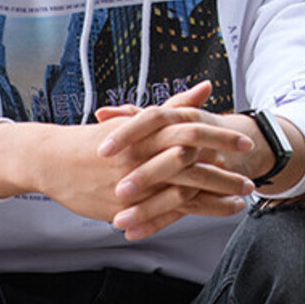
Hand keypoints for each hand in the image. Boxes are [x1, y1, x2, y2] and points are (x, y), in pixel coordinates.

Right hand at [0, 83, 252, 237]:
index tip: (246, 145)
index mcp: (147, 132)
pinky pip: (162, 214)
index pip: (191, 132)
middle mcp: (143, 156)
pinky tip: (208, 216)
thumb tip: (207, 87)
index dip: (220, 139)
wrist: (53, 160)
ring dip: (215, 198)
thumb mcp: (137, 121)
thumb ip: (175, 106)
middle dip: (225, 174)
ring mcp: (134, 183)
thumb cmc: (98, 139)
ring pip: (182, 192)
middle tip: (251, 181)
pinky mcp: (126, 206)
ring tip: (240, 201)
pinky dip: (188, 215)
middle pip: (193, 165)